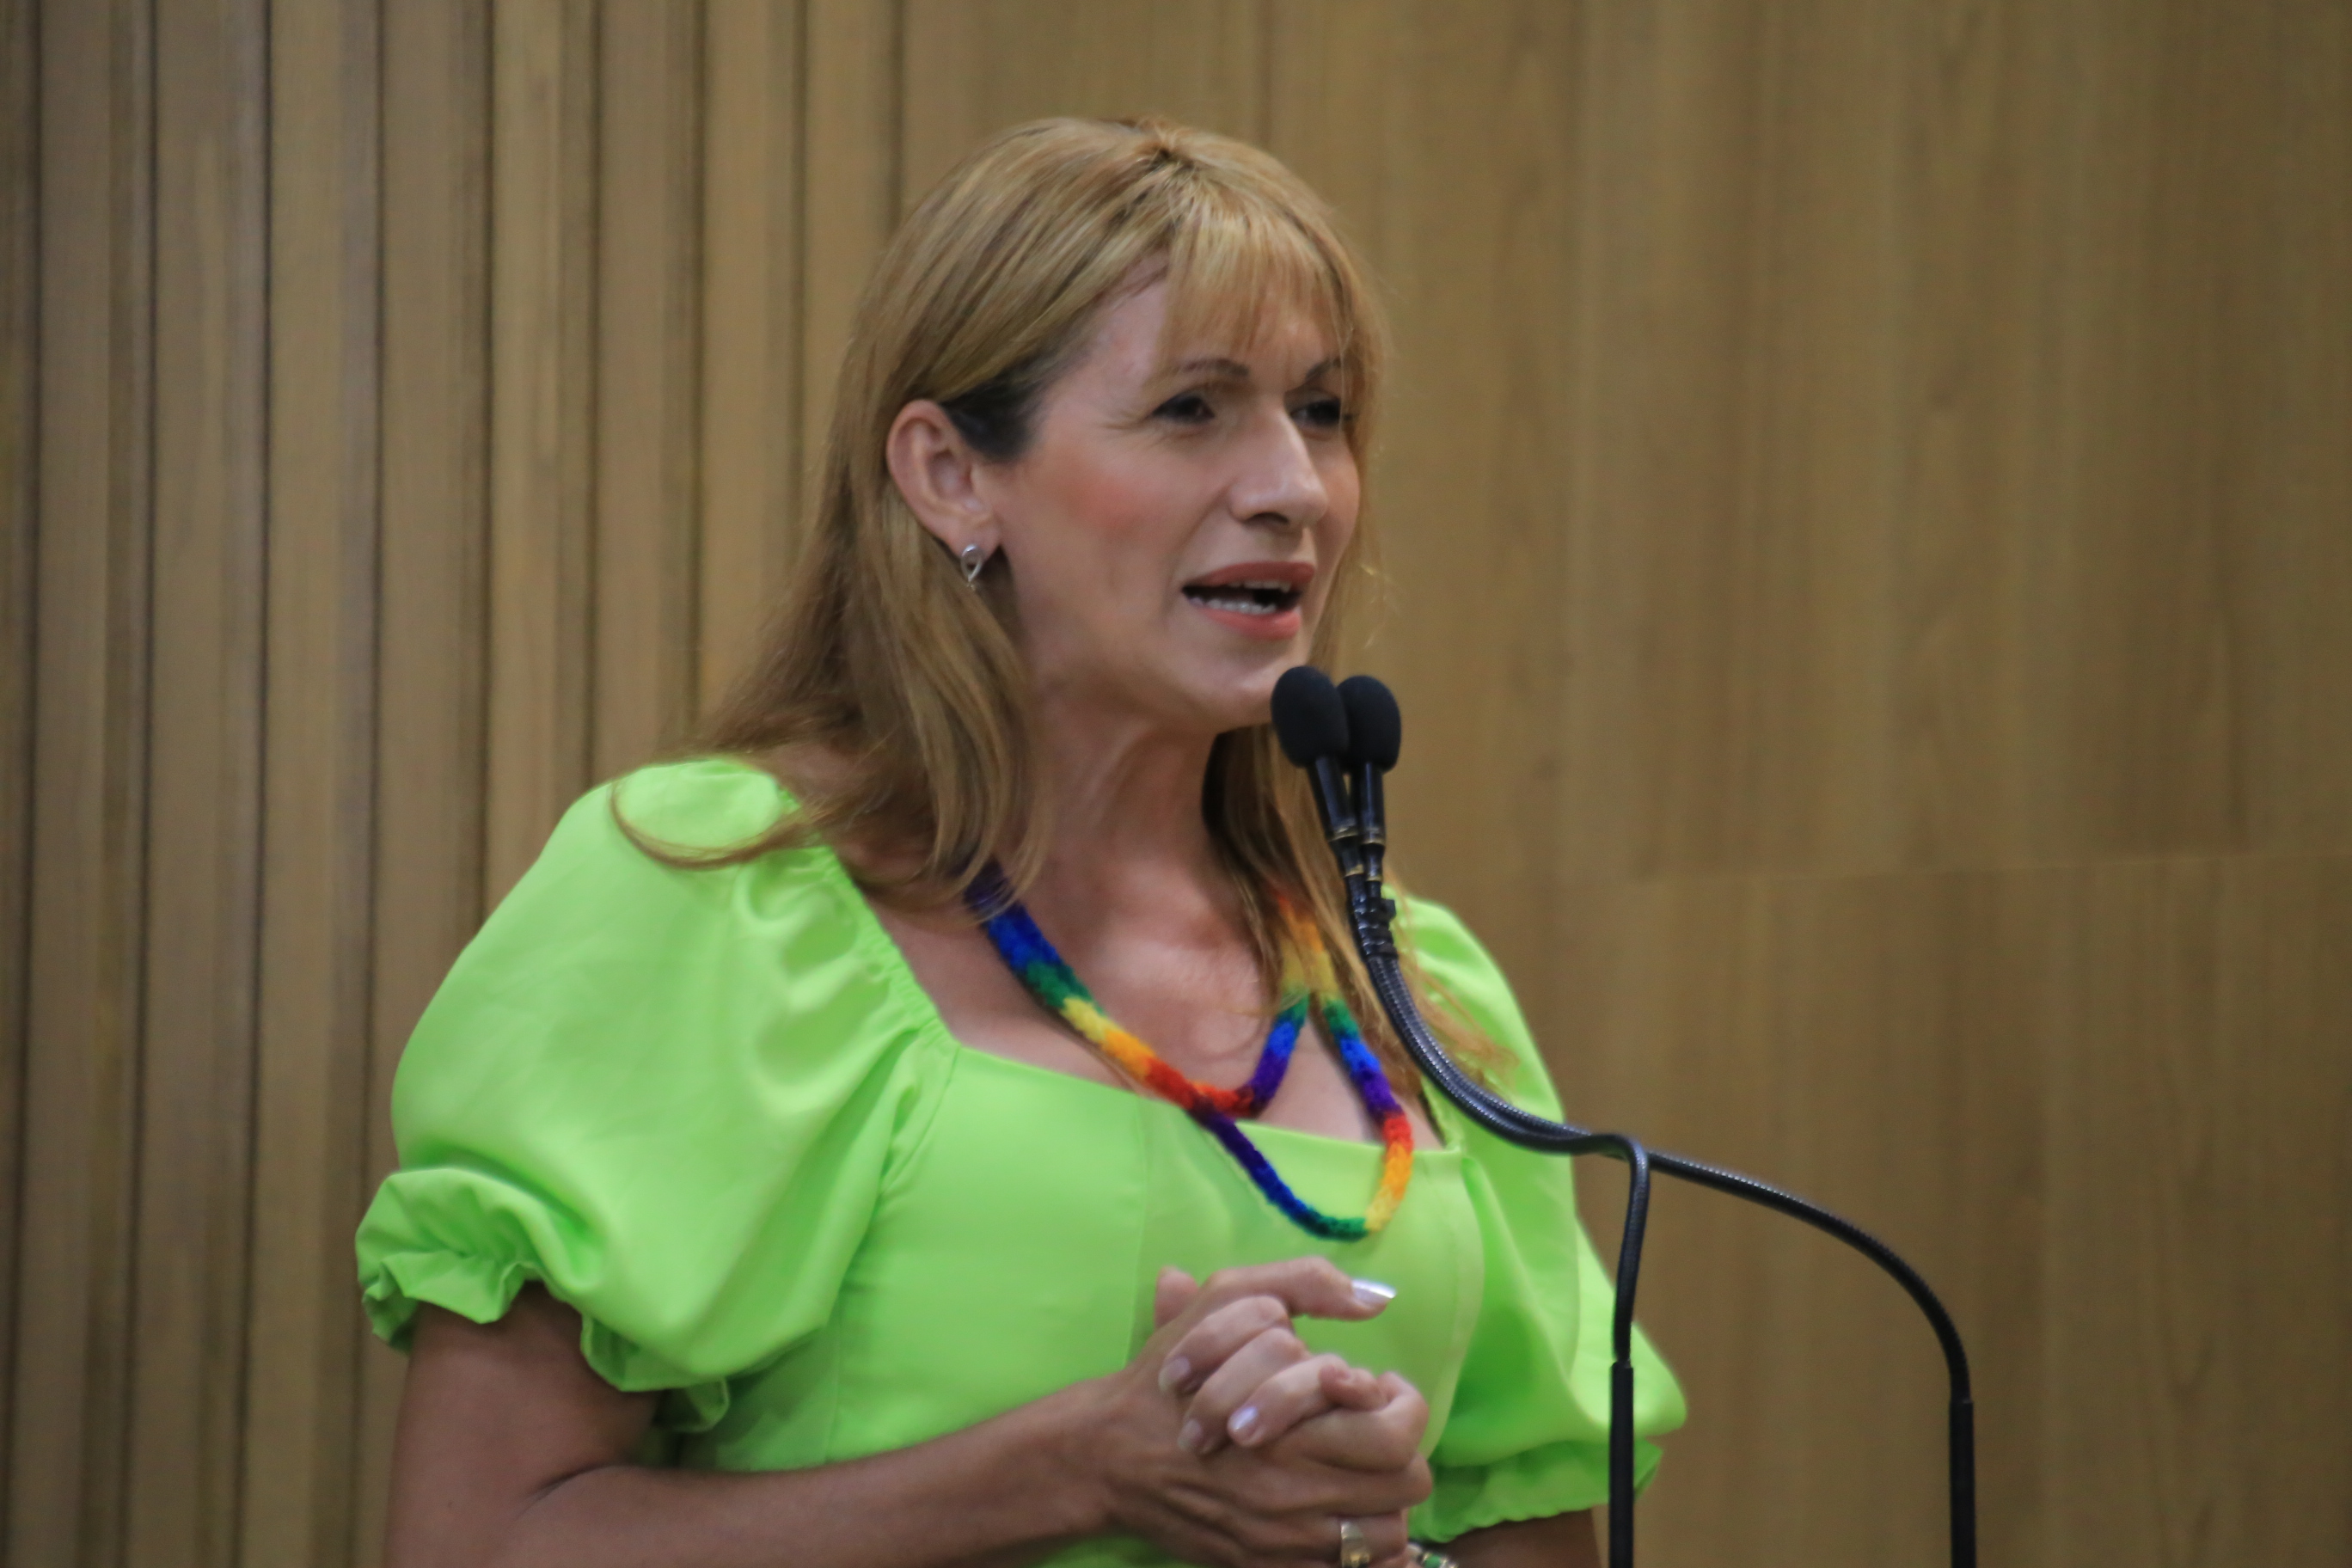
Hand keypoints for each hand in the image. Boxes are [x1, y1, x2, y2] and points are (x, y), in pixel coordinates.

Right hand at [1069, 1258, 1431, 1567]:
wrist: (1109, 1456)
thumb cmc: (1171, 1378)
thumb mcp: (1227, 1301)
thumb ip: (1306, 1284)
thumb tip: (1376, 1299)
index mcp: (1294, 1429)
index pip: (1396, 1432)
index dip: (1400, 1404)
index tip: (1376, 1388)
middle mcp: (1297, 1494)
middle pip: (1405, 1485)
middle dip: (1400, 1449)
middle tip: (1371, 1427)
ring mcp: (1286, 1541)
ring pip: (1387, 1533)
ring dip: (1382, 1499)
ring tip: (1356, 1470)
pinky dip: (1356, 1544)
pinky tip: (1335, 1510)